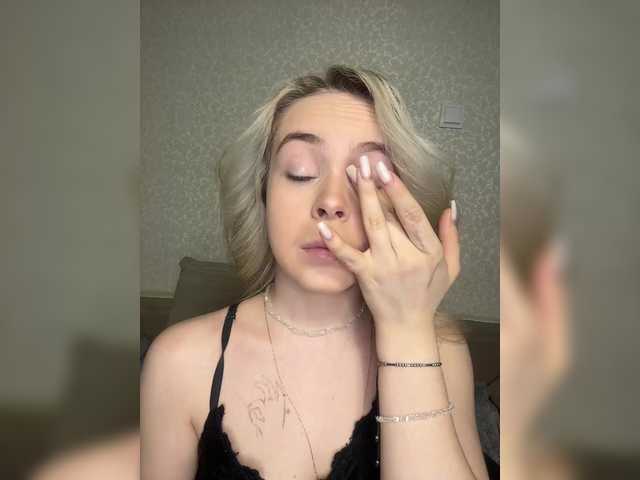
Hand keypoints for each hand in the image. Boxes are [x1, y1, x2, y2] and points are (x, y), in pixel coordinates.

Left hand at [317, 154, 459, 331]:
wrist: (407, 327)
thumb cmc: (428, 295)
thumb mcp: (451, 268)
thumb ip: (451, 237)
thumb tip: (450, 208)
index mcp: (430, 252)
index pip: (413, 215)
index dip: (399, 191)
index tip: (387, 169)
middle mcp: (408, 257)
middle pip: (390, 215)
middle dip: (375, 186)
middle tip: (365, 161)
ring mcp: (385, 267)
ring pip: (372, 227)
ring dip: (360, 198)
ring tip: (351, 174)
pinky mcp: (365, 277)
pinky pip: (348, 256)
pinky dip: (335, 242)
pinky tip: (323, 225)